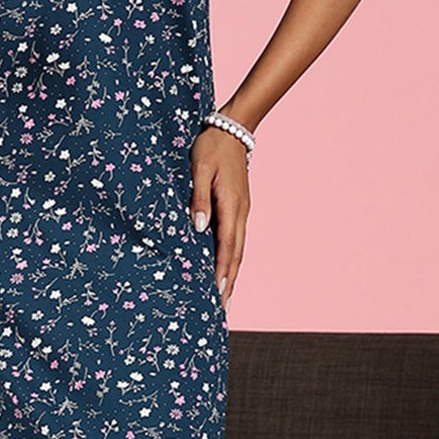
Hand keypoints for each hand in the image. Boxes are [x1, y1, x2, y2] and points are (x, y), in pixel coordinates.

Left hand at [189, 126, 250, 311]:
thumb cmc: (210, 147)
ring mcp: (241, 211)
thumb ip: (198, 197)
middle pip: (235, 255)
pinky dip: (232, 258)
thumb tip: (198, 227)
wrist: (232, 129)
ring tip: (224, 296)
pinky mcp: (238, 208)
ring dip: (232, 273)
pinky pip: (235, 239)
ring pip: (237, 249)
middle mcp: (239, 213)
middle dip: (229, 282)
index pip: (227, 247)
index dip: (222, 271)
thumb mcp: (199, 168)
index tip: (218, 293)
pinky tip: (226, 268)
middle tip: (221, 308)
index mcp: (230, 205)